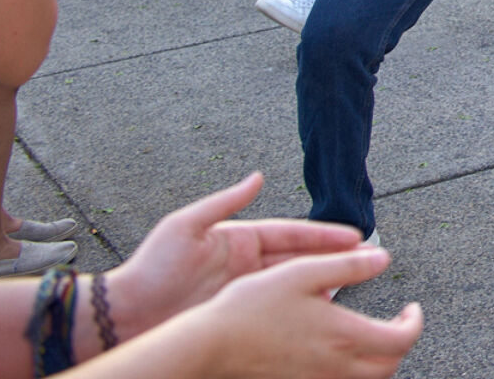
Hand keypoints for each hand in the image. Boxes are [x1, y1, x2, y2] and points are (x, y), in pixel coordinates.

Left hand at [107, 172, 364, 340]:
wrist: (123, 316)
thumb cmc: (150, 269)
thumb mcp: (185, 226)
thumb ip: (224, 202)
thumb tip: (257, 176)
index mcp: (239, 240)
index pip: (291, 234)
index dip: (324, 234)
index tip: (355, 235)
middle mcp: (246, 265)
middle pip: (299, 261)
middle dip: (334, 259)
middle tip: (371, 260)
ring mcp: (243, 292)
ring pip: (293, 287)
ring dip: (323, 285)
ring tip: (355, 286)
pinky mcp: (236, 316)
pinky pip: (276, 313)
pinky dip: (301, 311)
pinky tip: (323, 314)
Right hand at [170, 248, 421, 378]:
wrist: (209, 346)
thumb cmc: (251, 306)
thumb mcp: (303, 272)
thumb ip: (348, 265)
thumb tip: (382, 259)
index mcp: (343, 336)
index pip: (401, 340)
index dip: (415, 323)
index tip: (411, 308)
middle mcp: (335, 367)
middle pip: (389, 366)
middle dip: (400, 343)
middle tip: (397, 321)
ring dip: (379, 360)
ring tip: (371, 335)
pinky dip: (352, 372)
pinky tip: (339, 353)